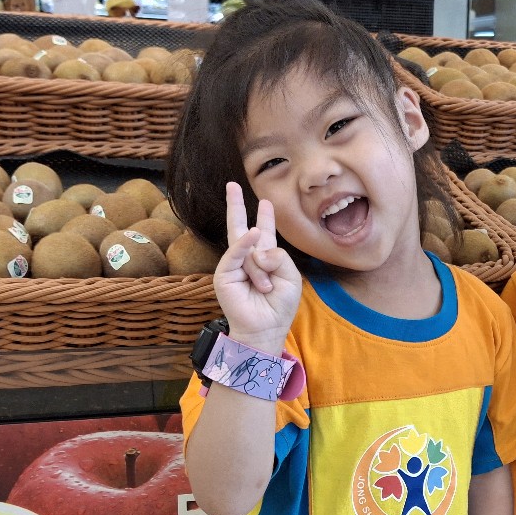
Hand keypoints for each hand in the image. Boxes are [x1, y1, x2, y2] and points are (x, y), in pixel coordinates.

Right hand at [213, 182, 302, 352]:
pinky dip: (244, 247)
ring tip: (265, 288)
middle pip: (240, 227)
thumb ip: (279, 256)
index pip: (264, 233)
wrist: (266, 329)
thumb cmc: (280, 306)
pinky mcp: (224, 274)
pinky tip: (250, 235)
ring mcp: (234, 266)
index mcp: (265, 259)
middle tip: (232, 184)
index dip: (265, 217)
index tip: (266, 202)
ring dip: (262, 269)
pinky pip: (236, 254)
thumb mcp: (291, 277)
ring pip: (250, 249)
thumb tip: (257, 248)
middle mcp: (248, 259)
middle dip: (236, 205)